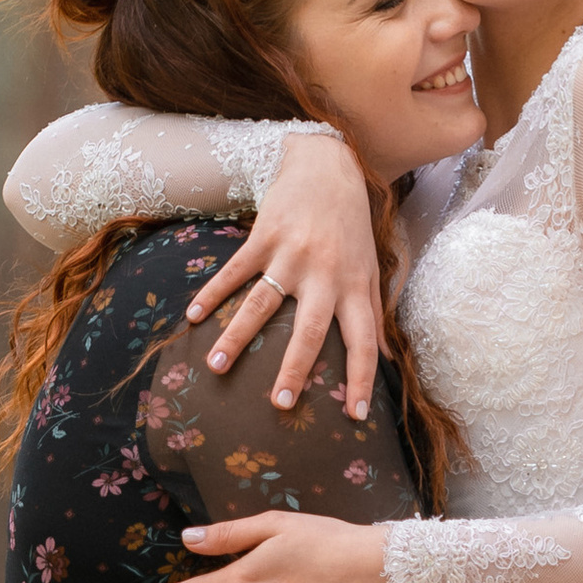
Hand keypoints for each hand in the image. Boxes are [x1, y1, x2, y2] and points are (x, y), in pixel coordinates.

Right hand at [183, 135, 381, 418]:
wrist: (328, 166)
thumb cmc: (351, 226)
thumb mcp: (371, 266)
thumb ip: (376, 312)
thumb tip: (390, 358)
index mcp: (355, 287)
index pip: (364, 341)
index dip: (360, 378)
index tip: (354, 415)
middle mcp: (325, 275)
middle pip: (310, 330)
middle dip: (294, 370)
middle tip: (279, 405)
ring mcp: (292, 256)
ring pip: (263, 304)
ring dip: (237, 337)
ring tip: (216, 367)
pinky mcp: (264, 237)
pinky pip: (235, 271)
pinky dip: (213, 293)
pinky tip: (192, 316)